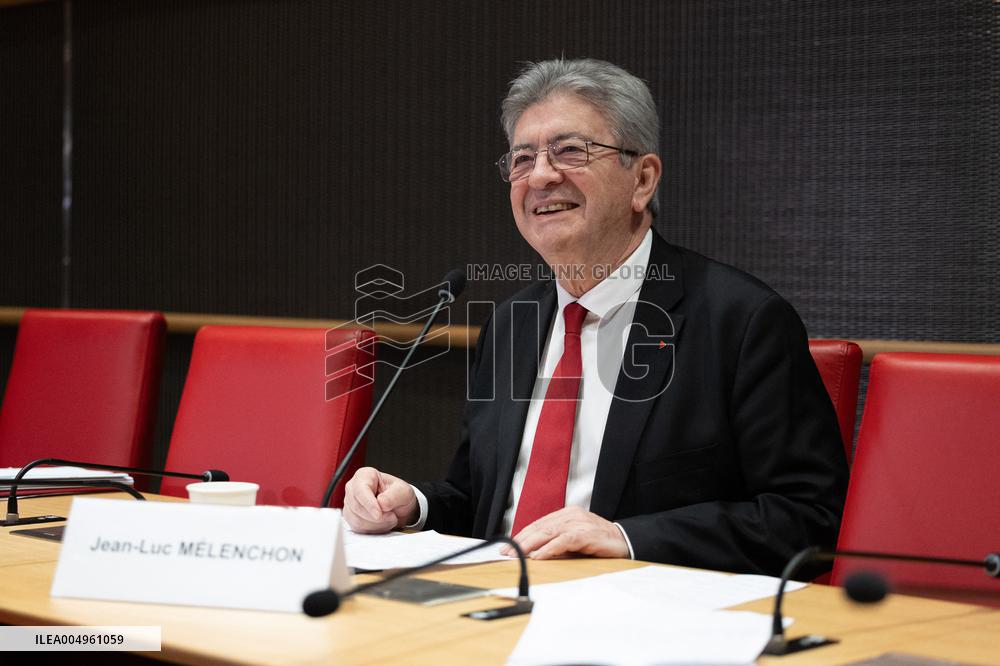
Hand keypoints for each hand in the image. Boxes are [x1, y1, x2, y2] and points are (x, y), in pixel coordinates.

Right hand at [342, 467, 417, 533]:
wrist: (399, 507)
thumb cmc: (399, 495)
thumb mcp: (404, 492)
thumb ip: (394, 496)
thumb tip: (381, 502)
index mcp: (365, 476)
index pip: (360, 491)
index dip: (369, 504)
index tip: (379, 514)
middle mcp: (353, 488)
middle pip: (357, 507)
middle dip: (377, 516)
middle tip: (392, 515)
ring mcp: (350, 503)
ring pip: (357, 520)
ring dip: (376, 524)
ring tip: (388, 517)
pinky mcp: (350, 517)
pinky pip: (357, 528)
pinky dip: (372, 529)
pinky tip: (381, 523)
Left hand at [500, 506, 629, 558]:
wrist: (625, 541)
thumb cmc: (599, 543)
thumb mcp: (575, 541)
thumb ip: (557, 543)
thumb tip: (534, 553)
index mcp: (567, 514)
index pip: (539, 524)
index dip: (522, 535)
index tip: (508, 546)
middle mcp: (571, 515)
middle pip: (539, 527)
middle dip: (520, 540)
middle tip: (506, 551)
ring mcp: (578, 522)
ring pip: (547, 532)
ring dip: (529, 544)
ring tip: (517, 554)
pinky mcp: (586, 533)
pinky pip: (563, 541)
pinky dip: (548, 549)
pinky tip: (538, 556)